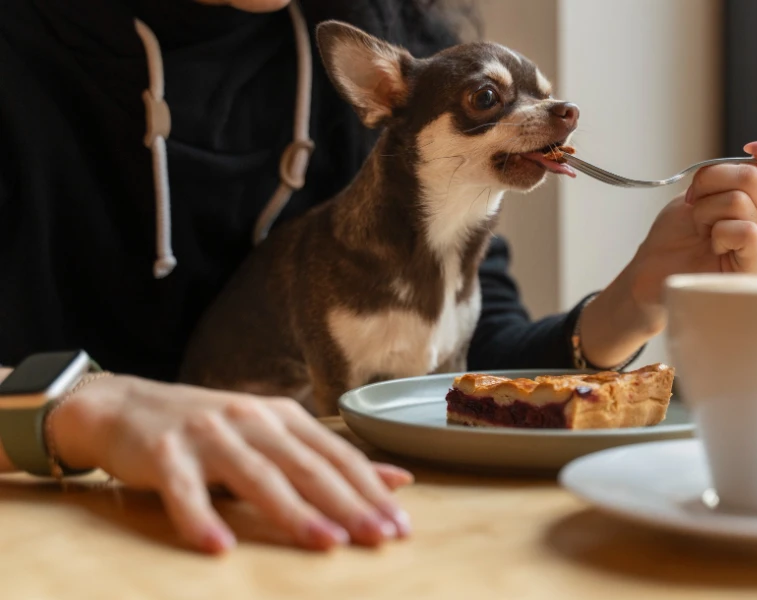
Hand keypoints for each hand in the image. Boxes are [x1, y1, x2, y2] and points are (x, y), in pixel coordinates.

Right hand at [34, 374, 411, 553]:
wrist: (122, 406)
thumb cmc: (208, 430)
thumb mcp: (272, 436)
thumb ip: (328, 460)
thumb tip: (397, 479)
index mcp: (282, 417)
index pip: (336, 456)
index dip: (371, 489)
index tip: (401, 525)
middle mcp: (251, 420)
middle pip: (307, 466)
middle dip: (349, 504)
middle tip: (381, 537)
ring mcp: (207, 435)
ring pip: (257, 477)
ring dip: (294, 513)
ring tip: (327, 543)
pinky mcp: (163, 452)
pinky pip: (183, 491)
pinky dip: (200, 518)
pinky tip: (220, 546)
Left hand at [578, 120, 756, 366]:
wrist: (652, 272)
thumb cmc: (678, 234)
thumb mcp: (711, 187)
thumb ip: (752, 164)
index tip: (752, 149)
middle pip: (755, 175)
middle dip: (711, 179)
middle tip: (696, 203)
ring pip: (741, 200)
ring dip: (705, 208)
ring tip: (699, 228)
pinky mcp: (751, 269)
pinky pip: (745, 231)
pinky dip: (716, 231)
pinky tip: (710, 245)